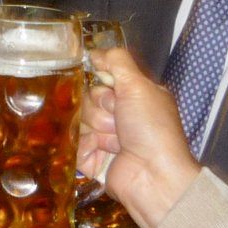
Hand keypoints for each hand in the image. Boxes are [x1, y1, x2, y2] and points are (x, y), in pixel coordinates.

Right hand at [79, 46, 201, 227]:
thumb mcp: (139, 85)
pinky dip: (85, 145)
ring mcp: (106, 137)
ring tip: (115, 142)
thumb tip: (94, 51)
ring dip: (97, 128)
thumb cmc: (152, 128)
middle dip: (102, 108)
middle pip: (89, 97)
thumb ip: (116, 61)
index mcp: (135, 96)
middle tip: (119, 121)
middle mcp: (120, 115)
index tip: (113, 91)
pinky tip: (100, 151)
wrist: (153, 176)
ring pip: (81, 119)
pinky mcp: (92, 158)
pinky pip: (74, 142)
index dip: (105, 84)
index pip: (103, 78)